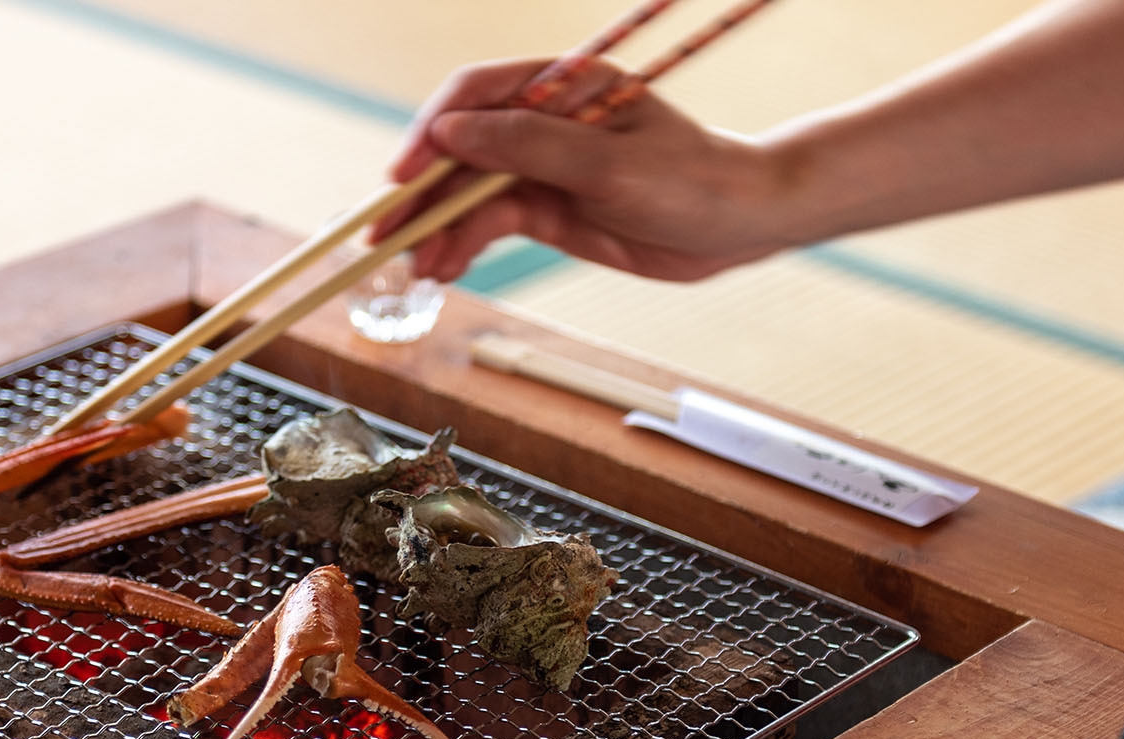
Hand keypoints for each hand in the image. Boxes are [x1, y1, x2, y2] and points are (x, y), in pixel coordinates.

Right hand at [372, 58, 795, 282]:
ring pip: (469, 193)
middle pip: (460, 148)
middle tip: (383, 235)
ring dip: (437, 228)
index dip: (431, 132)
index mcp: (559, 85)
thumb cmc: (689, 179)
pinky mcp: (547, 209)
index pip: (475, 95)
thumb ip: (527, 146)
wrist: (739, 224)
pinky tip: (443, 269)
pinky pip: (489, 224)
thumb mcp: (606, 164)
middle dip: (420, 192)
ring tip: (415, 267)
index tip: (403, 176)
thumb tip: (451, 133)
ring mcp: (542, 166)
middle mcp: (542, 121)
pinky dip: (463, 246)